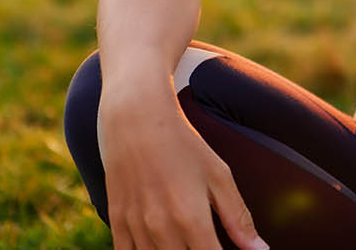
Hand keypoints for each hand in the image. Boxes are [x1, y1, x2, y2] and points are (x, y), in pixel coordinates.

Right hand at [99, 82, 268, 249]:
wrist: (136, 118)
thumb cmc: (184, 144)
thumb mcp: (218, 175)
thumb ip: (238, 217)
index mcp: (192, 219)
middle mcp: (162, 229)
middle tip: (204, 242)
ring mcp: (136, 227)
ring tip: (184, 241)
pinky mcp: (116, 221)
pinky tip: (160, 243)